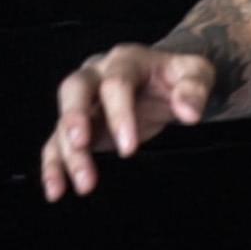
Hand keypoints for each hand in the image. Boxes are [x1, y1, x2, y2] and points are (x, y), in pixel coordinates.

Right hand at [41, 44, 213, 201]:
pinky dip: (54, 166)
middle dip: (75, 118)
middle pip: (75, 89)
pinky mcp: (79, 125)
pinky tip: (57, 189)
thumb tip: (190, 113)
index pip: (116, 83)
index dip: (120, 114)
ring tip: (83, 183)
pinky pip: (57, 142)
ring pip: (63, 121)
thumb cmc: (177, 76)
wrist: (166, 79)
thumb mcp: (196, 73)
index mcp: (126, 60)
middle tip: (82, 144)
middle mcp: (97, 74)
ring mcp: (85, 100)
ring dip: (68, 152)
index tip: (128, 147)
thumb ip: (194, 88)